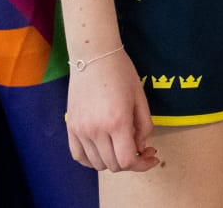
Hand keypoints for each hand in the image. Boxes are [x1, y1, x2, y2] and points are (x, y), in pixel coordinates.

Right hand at [64, 53, 157, 171]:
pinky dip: (92, 160)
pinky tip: (104, 150)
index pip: (128, 160)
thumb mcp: (140, 98)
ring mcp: (80, 131)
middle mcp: (96, 131)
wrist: (94, 57)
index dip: (142, 164)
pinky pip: (79, 156)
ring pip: (97, 164)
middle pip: (113, 165)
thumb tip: (140, 147)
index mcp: (117, 122)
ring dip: (113, 161)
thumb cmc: (121, 73)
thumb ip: (144, 126)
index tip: (152, 157)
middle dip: (132, 162)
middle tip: (143, 149)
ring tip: (123, 146)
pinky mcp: (70, 128)